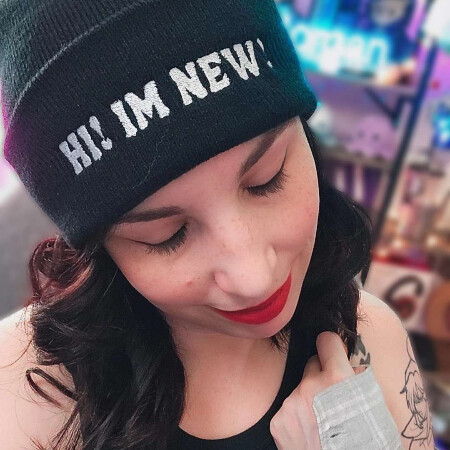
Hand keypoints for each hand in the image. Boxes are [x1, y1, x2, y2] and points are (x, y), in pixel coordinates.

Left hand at [269, 331, 367, 449]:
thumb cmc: (368, 442)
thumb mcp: (374, 408)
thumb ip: (357, 380)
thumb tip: (346, 361)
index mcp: (338, 380)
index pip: (326, 340)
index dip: (332, 346)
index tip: (333, 352)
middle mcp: (311, 387)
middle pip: (311, 364)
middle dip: (320, 375)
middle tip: (332, 397)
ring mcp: (291, 405)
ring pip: (300, 389)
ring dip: (309, 399)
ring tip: (323, 422)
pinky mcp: (278, 421)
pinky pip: (288, 408)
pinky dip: (297, 418)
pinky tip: (310, 433)